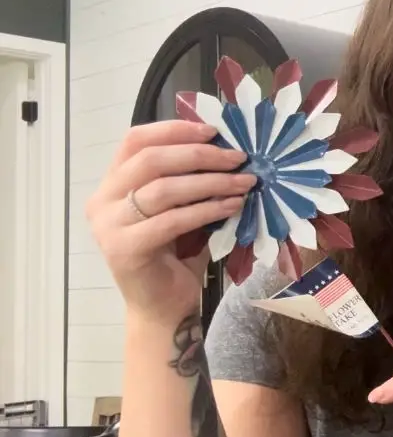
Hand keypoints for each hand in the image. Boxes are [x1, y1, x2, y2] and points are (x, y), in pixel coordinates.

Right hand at [86, 120, 254, 320]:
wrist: (163, 307)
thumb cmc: (175, 255)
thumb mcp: (183, 207)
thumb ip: (191, 179)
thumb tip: (228, 149)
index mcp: (113, 183)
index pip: (136, 140)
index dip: (175, 130)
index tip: (214, 131)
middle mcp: (103, 200)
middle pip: (150, 160)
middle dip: (200, 155)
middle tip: (238, 158)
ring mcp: (109, 225)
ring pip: (164, 188)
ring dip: (211, 182)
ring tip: (244, 182)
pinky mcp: (125, 249)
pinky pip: (172, 220)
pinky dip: (207, 209)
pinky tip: (233, 207)